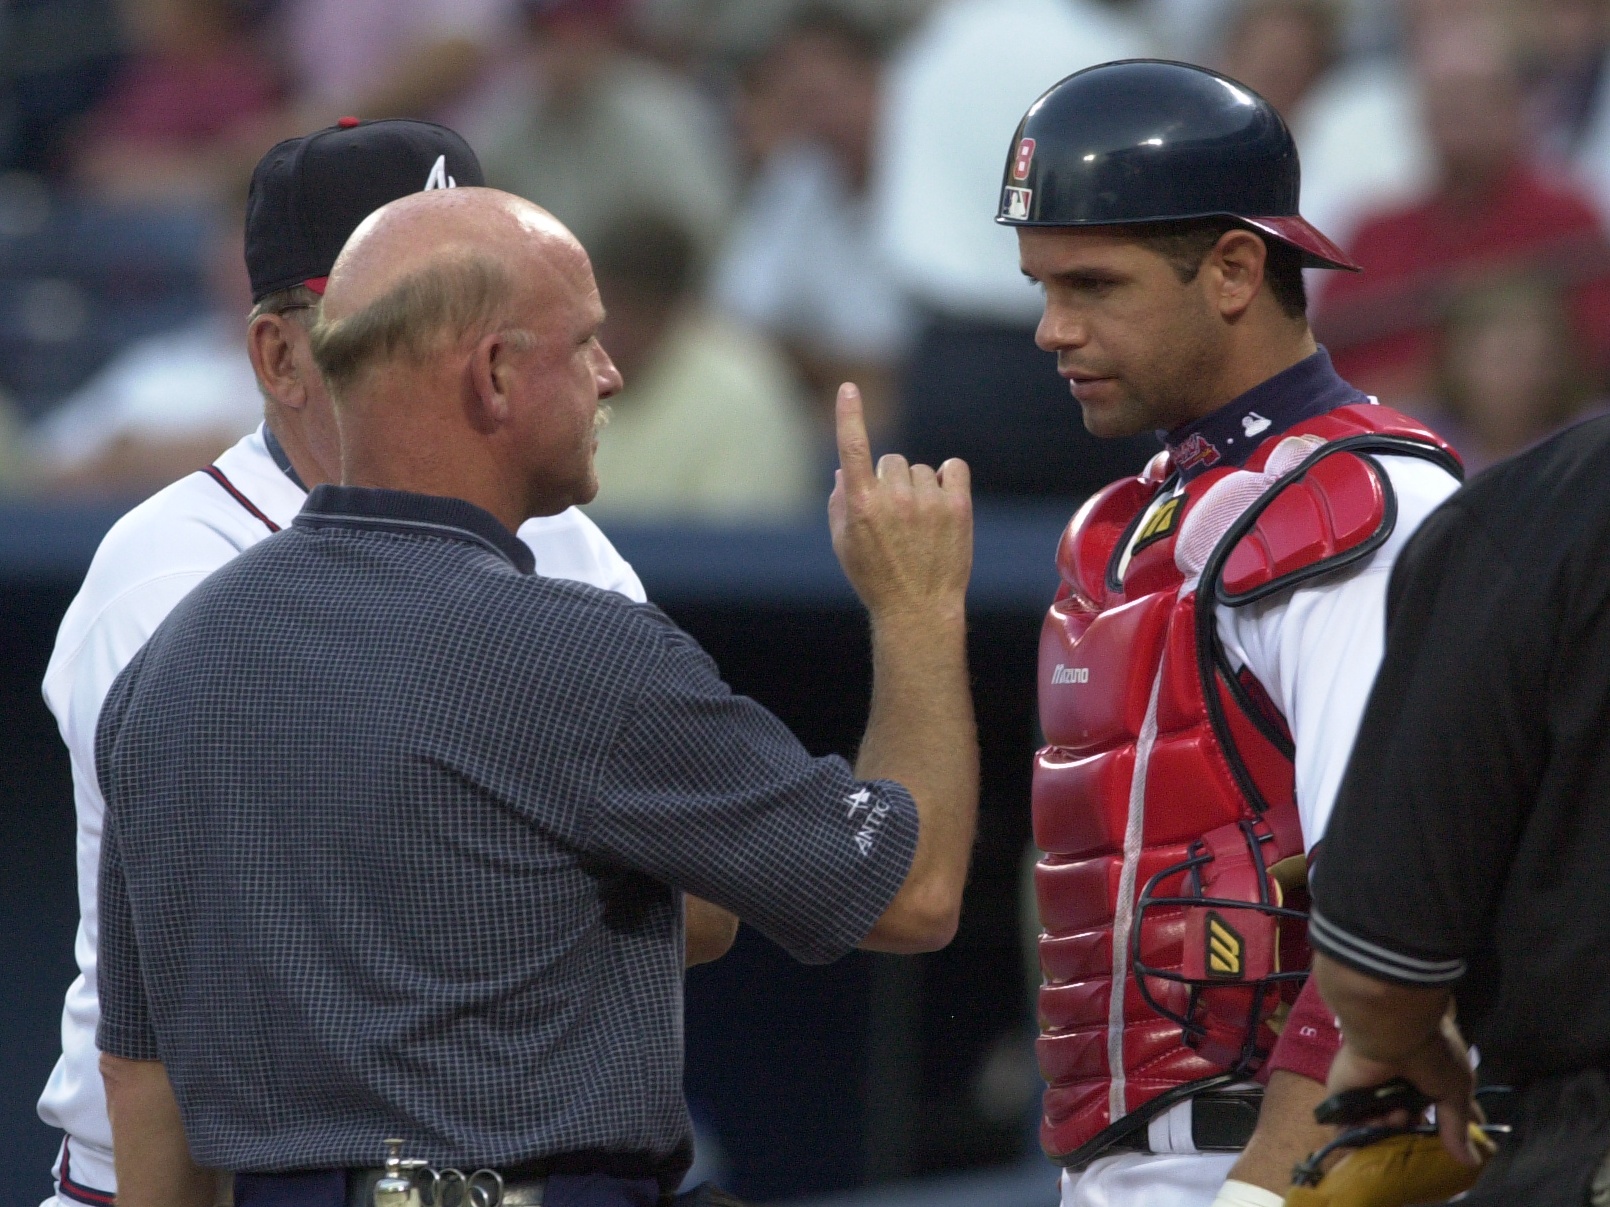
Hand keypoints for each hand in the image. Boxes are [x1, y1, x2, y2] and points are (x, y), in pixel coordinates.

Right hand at [828, 382, 971, 619]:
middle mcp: (894, 498)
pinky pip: (953, 468)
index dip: (849, 415)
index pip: (853, 448)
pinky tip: (943, 504)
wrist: (918, 609)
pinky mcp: (958, 507)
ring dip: (919, 487)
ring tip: (920, 524)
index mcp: (861, 505)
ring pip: (921, 469)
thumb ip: (840, 502)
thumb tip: (845, 469)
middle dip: (890, 480)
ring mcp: (928, 502)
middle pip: (891, 460)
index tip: (849, 388)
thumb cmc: (875, 578)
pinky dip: (949, 480)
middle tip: (895, 516)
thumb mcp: (844, 544)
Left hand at [1326, 1012, 1480, 1164]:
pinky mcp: (1344, 1091)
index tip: (1453, 1151)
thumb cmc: (1432, 1054)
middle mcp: (1399, 1083)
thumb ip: (1457, 1126)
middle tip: (1414, 1125)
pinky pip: (1349, 1122)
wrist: (1391, 1028)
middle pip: (1406, 1121)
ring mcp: (1371, 1087)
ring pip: (1380, 1123)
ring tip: (1396, 1115)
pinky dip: (1361, 1130)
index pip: (1438, 1111)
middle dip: (1411, 1131)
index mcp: (1428, 1079)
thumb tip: (1472, 1161)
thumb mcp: (1456, 1090)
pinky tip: (1374, 1123)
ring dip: (1389, 1128)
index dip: (1446, 1131)